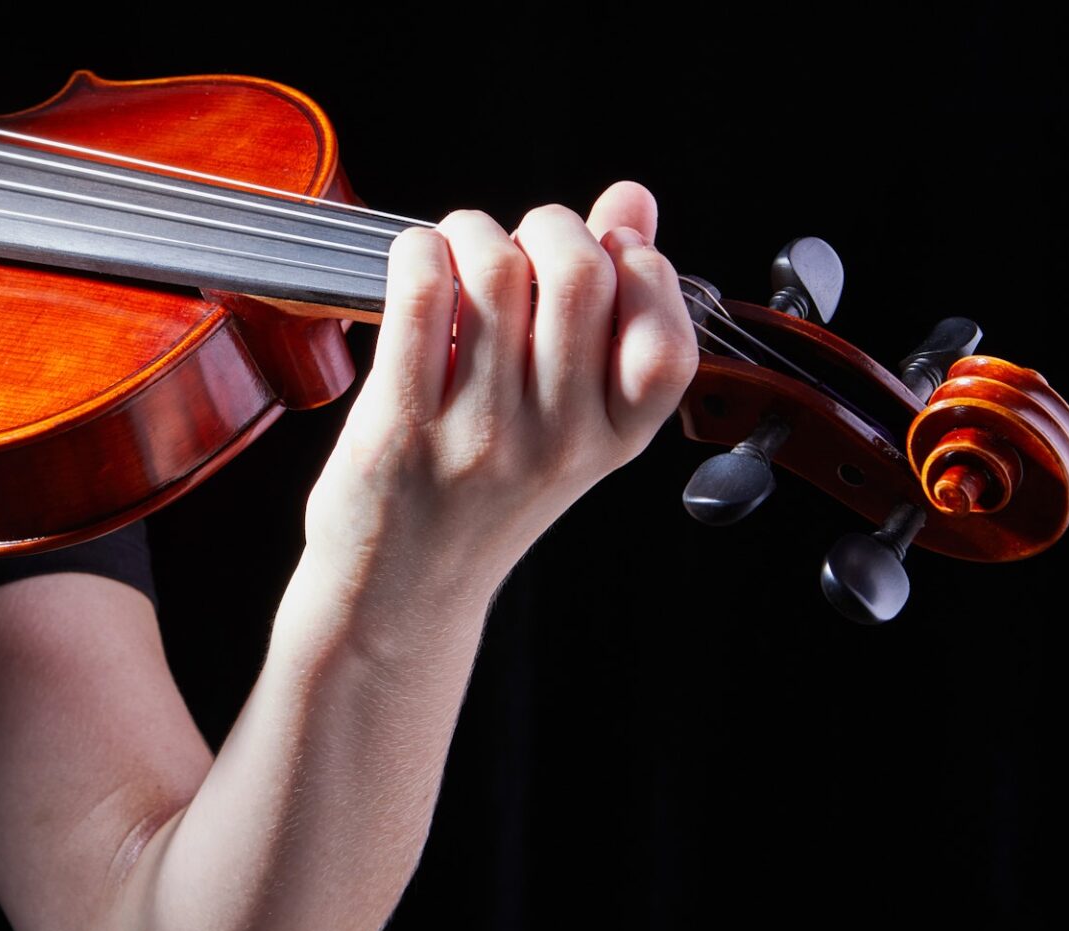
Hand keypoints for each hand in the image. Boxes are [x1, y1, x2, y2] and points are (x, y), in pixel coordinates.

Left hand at [303, 182, 697, 604]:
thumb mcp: (570, 417)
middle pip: (581, 274)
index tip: (600, 255)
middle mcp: (557, 439)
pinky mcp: (401, 425)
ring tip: (457, 257)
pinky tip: (417, 270)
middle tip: (520, 245)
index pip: (667, 333)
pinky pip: (421, 294)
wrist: (401, 592)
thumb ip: (610, 306)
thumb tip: (633, 200)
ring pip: (497, 269)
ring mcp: (480, 434)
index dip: (635, 265)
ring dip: (473, 232)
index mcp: (615, 436)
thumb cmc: (484, 493)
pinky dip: (418, 253)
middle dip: (550, 225)